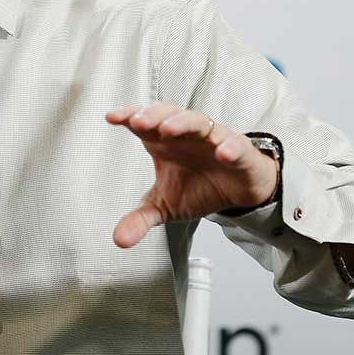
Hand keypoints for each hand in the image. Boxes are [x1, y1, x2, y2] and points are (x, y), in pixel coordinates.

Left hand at [106, 102, 277, 248]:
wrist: (237, 192)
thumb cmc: (199, 186)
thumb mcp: (164, 206)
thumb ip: (140, 218)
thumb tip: (119, 239)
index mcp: (164, 142)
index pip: (145, 122)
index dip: (129, 115)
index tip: (112, 118)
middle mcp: (187, 135)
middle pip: (169, 114)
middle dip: (154, 116)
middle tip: (138, 122)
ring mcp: (214, 140)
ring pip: (198, 122)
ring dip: (183, 123)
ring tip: (169, 129)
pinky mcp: (241, 152)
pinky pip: (236, 144)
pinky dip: (230, 147)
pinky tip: (222, 153)